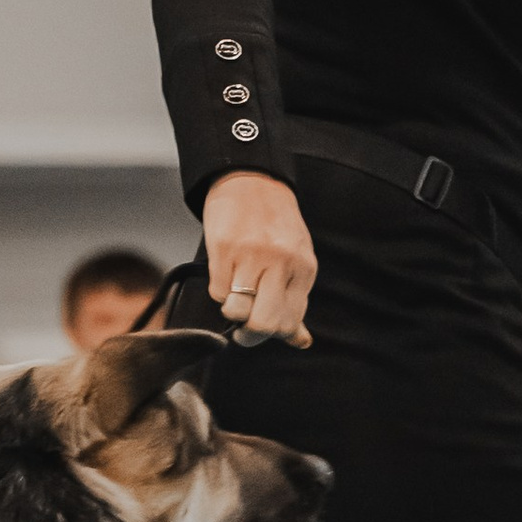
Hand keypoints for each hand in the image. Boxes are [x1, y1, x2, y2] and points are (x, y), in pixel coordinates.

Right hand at [200, 170, 315, 346]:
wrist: (251, 180)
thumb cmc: (274, 224)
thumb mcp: (296, 260)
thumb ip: (296, 301)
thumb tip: (301, 341)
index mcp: (303, 268)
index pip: (289, 322)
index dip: (272, 334)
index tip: (262, 327)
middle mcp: (280, 263)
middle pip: (264, 324)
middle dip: (250, 335)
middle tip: (243, 329)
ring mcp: (251, 256)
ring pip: (237, 312)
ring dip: (232, 311)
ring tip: (235, 295)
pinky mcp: (224, 249)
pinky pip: (217, 292)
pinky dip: (219, 291)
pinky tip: (226, 274)